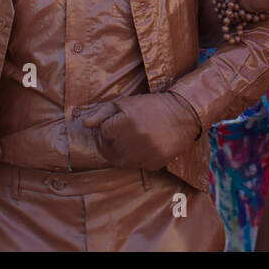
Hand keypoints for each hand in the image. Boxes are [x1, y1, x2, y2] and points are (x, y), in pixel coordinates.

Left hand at [82, 91, 201, 170]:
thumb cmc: (151, 106)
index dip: (107, 126)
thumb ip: (102, 112)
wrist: (183, 114)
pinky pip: (136, 165)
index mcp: (126, 123)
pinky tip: (142, 147)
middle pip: (109, 149)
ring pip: (120, 160)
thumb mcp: (126, 103)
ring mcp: (145, 155)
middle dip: (111, 141)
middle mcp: (134, 141)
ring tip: (129, 141)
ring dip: (120, 152)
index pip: (103, 132)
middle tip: (120, 133)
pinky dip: (136, 158)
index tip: (115, 122)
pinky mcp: (154, 164)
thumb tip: (85, 124)